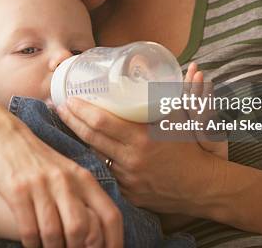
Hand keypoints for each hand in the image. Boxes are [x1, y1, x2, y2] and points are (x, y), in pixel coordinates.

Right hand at [0, 125, 122, 247]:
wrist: (4, 137)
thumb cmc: (39, 162)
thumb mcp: (68, 174)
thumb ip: (84, 198)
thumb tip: (98, 234)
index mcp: (84, 179)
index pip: (109, 215)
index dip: (114, 242)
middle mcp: (66, 181)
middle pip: (81, 229)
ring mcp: (41, 185)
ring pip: (54, 233)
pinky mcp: (18, 190)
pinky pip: (28, 229)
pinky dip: (32, 244)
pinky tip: (32, 245)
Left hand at [55, 63, 226, 216]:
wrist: (203, 187)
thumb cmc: (193, 148)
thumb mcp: (186, 118)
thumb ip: (185, 93)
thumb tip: (194, 67)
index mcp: (144, 137)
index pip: (102, 122)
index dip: (81, 110)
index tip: (69, 98)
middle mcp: (132, 159)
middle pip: (91, 137)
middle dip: (70, 121)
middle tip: (58, 107)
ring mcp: (128, 178)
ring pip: (94, 156)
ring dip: (77, 140)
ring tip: (65, 124)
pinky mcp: (127, 193)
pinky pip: (105, 174)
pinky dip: (93, 160)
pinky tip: (80, 149)